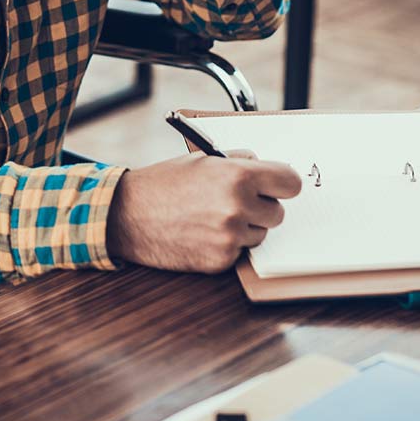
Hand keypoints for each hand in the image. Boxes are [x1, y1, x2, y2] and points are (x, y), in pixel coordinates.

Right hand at [106, 152, 301, 271]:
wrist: (128, 214)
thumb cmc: (164, 183)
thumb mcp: (203, 160)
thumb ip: (239, 162)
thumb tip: (266, 168)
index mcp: (238, 176)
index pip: (291, 183)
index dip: (283, 184)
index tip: (278, 187)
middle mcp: (238, 207)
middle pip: (278, 213)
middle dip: (261, 207)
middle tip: (236, 202)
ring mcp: (230, 237)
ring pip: (260, 234)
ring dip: (245, 228)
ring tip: (213, 217)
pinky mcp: (221, 261)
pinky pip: (240, 252)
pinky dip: (227, 245)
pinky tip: (203, 233)